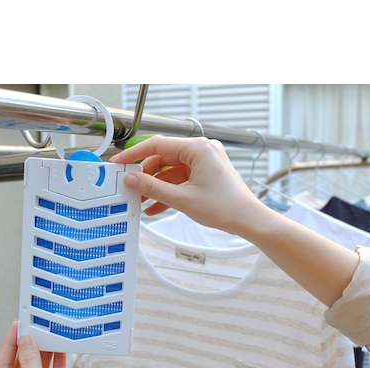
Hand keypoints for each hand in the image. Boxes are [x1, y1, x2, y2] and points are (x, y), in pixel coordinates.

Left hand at [0, 321, 69, 367]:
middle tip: (35, 328)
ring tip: (49, 336)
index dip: (10, 344)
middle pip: (21, 367)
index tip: (17, 326)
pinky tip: (60, 353)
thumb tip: (26, 342)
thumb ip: (31, 365)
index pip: (2, 366)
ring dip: (45, 355)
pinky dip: (58, 366)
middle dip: (29, 348)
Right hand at [111, 136, 258, 235]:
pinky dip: (169, 191)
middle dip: (146, 176)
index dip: (135, 154)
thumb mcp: (182, 198)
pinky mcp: (206, 174)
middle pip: (163, 158)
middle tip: (130, 188)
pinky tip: (156, 206)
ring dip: (156, 187)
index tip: (120, 163)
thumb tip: (131, 179)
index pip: (158, 145)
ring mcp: (205, 162)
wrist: (249, 220)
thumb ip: (152, 188)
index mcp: (198, 148)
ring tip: (141, 201)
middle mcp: (202, 150)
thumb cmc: (226, 207)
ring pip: (171, 171)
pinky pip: (181, 179)